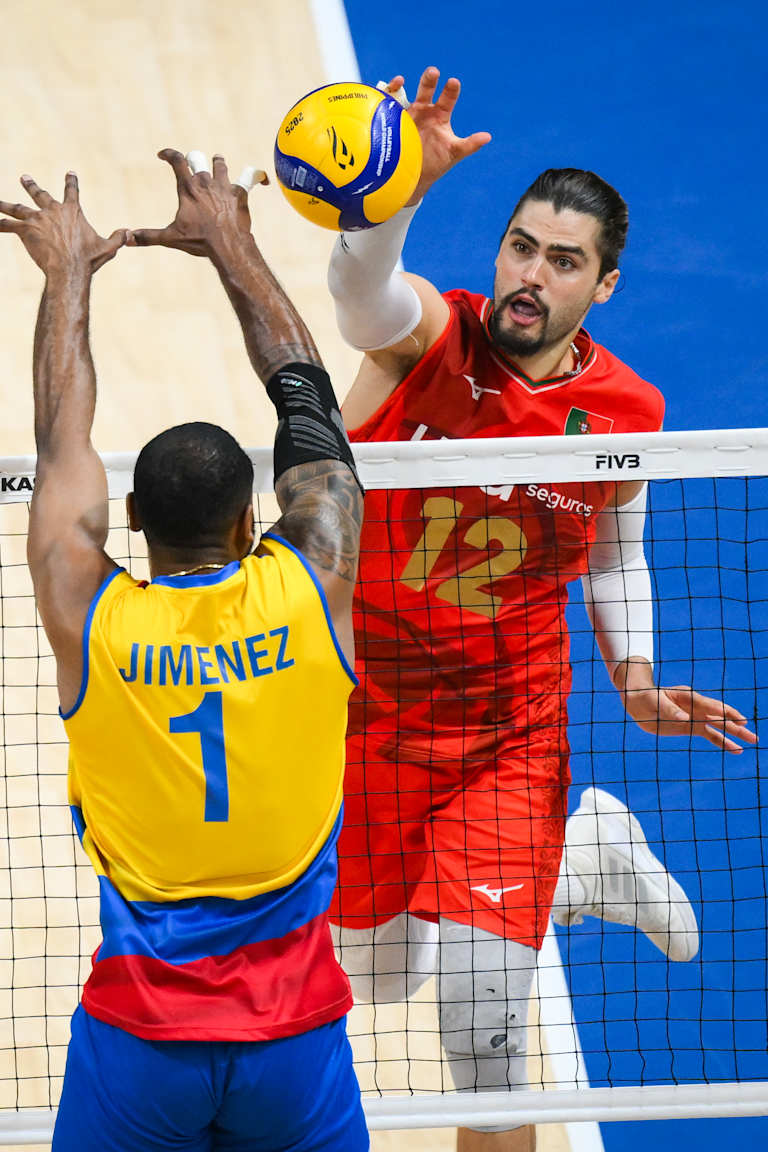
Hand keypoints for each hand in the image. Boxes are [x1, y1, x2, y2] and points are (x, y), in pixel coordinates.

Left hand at [0, 172, 124, 276]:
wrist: (69, 269)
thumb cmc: (88, 260)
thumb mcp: (108, 248)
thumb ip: (118, 238)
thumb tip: (129, 232)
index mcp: (73, 212)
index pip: (72, 192)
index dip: (71, 182)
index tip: (70, 173)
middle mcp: (53, 210)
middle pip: (39, 194)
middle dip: (31, 186)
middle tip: (24, 178)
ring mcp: (38, 219)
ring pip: (18, 208)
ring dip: (6, 204)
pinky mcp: (25, 230)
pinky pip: (8, 225)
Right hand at [128, 150, 266, 255]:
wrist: (227, 245)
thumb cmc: (199, 241)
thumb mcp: (171, 238)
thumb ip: (148, 236)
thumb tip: (127, 239)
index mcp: (187, 188)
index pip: (176, 160)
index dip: (169, 154)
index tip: (163, 154)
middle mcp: (205, 181)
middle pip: (197, 158)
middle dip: (193, 161)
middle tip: (192, 166)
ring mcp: (224, 185)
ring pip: (220, 163)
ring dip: (217, 164)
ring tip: (217, 166)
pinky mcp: (241, 193)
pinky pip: (251, 176)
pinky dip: (257, 176)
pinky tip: (262, 180)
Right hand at [384, 67, 490, 202]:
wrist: (413, 176)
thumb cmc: (436, 163)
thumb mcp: (453, 153)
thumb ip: (469, 145)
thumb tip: (488, 137)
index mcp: (440, 116)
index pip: (448, 99)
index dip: (450, 90)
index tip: (453, 82)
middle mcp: (424, 111)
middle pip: (427, 90)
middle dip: (429, 80)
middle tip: (433, 72)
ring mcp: (407, 115)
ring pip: (404, 94)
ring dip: (400, 85)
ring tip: (399, 81)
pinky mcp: (391, 121)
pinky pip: (387, 105)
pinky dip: (384, 97)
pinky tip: (382, 96)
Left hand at [619, 676, 756, 753]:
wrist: (636, 702)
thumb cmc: (644, 698)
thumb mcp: (654, 702)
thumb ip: (669, 710)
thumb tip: (685, 719)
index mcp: (688, 697)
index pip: (710, 705)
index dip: (724, 712)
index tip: (739, 720)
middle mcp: (695, 706)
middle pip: (720, 716)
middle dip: (737, 725)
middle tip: (753, 735)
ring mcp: (694, 717)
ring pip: (719, 726)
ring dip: (735, 734)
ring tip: (751, 741)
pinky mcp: (690, 727)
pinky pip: (710, 735)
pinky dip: (722, 742)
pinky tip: (735, 749)